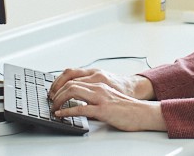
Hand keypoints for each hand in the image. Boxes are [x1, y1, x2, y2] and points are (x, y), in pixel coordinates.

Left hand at [49, 80, 165, 131]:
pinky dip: (66, 112)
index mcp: (100, 83)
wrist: (142, 112)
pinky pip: (80, 109)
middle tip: (51, 101)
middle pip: (70, 83)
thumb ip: (94, 96)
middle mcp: (99, 87)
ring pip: (73, 91)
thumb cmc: (126, 107)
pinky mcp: (103, 109)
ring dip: (58, 100)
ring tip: (53, 107)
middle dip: (56, 92)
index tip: (53, 93)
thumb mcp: (108, 96)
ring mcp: (101, 97)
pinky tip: (60, 115)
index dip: (60, 85)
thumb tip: (79, 103)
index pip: (74, 78)